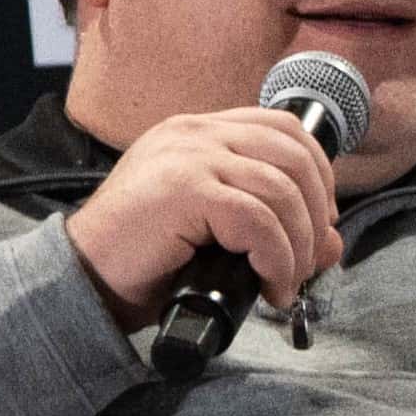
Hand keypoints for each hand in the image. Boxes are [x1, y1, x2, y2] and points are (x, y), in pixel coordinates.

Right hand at [65, 105, 344, 329]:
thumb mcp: (218, 236)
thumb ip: (270, 227)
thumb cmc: (144, 260)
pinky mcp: (183, 189)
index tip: (320, 221)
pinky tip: (269, 287)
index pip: (283, 128)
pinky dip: (277, 259)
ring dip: (298, 246)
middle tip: (309, 260)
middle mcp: (194, 133)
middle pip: (293, 156)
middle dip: (317, 214)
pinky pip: (258, 221)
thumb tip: (333, 244)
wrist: (82, 279)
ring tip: (286, 282)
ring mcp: (187, 156)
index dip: (318, 173)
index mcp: (198, 132)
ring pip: (282, 190)